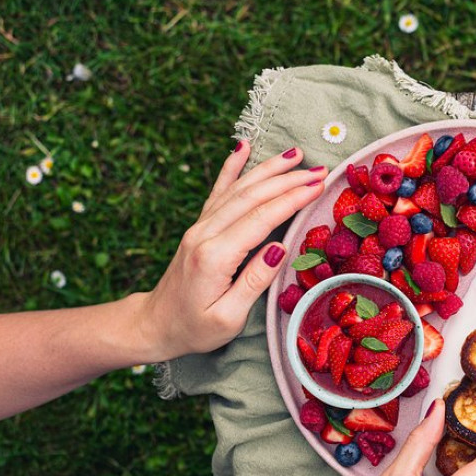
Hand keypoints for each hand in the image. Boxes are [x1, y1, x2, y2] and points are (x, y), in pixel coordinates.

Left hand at [136, 143, 323, 360]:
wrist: (154, 324)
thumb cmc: (194, 328)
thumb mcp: (228, 317)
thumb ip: (254, 282)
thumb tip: (280, 248)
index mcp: (215, 256)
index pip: (261, 219)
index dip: (293, 199)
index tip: (320, 185)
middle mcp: (205, 234)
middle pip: (252, 196)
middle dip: (289, 180)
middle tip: (321, 170)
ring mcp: (200, 227)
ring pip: (238, 188)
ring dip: (269, 169)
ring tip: (296, 154)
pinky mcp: (199, 226)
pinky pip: (219, 190)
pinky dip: (231, 166)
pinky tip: (242, 147)